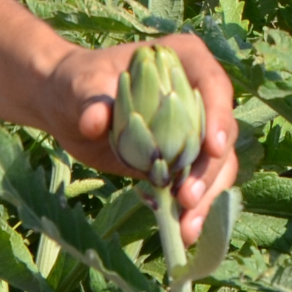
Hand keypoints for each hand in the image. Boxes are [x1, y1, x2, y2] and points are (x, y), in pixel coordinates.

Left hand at [45, 33, 239, 240]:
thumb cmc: (77, 83)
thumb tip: (95, 120)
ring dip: (208, 196)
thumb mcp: (80, 86)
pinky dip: (195, 208)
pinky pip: (201, 183)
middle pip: (222, 132)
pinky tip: (182, 231)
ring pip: (219, 164)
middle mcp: (198, 94)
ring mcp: (195, 129)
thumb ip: (90, 100)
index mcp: (182, 61)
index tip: (213, 147)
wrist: (69, 109)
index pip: (212, 83)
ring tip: (186, 227)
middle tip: (187, 199)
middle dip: (210, 169)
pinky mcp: (184, 159)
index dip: (219, 114)